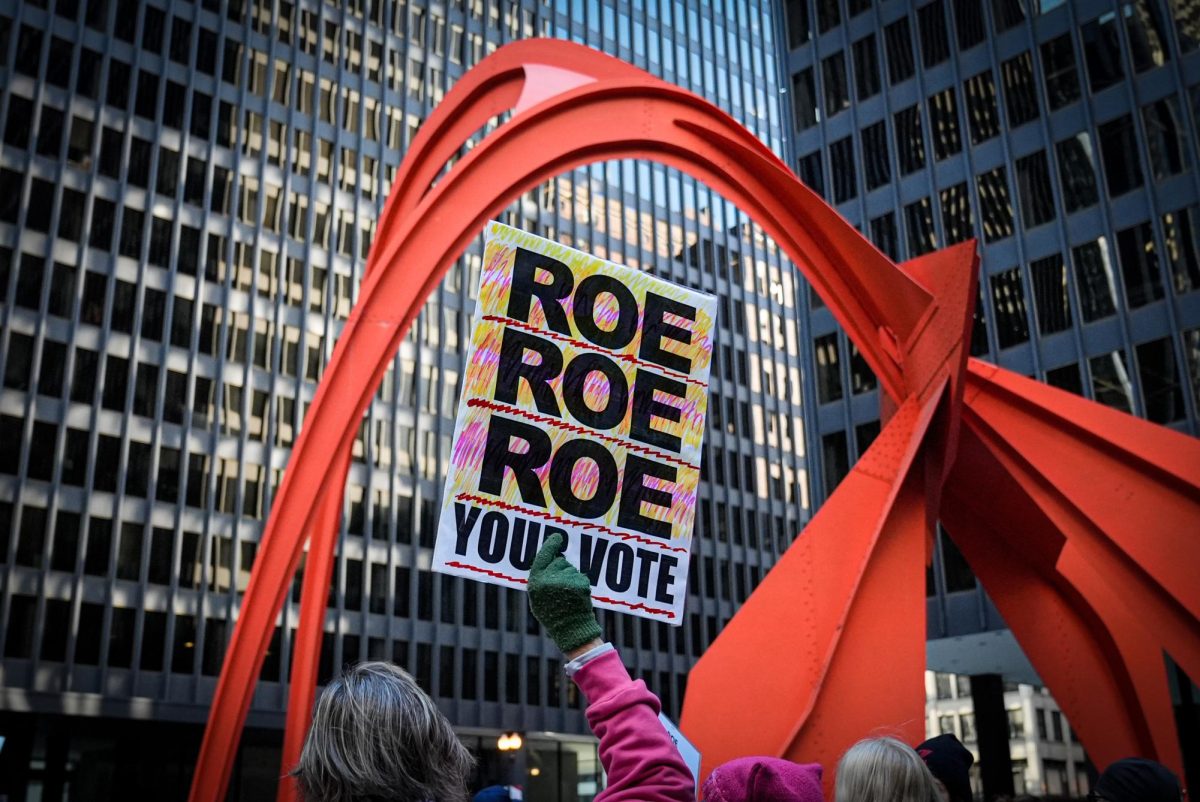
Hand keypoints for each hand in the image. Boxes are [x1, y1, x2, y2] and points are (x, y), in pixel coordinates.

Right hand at [527, 533, 601, 653]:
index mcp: (536, 582)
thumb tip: (548, 560)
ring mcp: (565, 580)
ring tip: (568, 595)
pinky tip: (576, 596)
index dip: (550, 545)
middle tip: (562, 586)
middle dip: (562, 568)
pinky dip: (580, 583)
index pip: (543, 556)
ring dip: (571, 577)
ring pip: (571, 568)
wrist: (570, 629)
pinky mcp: (579, 583)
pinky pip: (580, 576)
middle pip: (559, 561)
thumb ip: (540, 580)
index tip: (557, 537)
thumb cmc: (552, 614)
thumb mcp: (537, 599)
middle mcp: (549, 579)